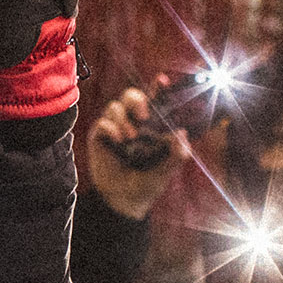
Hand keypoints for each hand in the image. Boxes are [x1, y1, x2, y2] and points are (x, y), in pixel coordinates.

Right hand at [87, 85, 186, 216]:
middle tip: (144, 116)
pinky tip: (119, 140)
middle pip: (131, 95)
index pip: (155, 100)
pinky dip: (111, 127)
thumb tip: (182, 133)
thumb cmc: (147, 184)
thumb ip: (177, 155)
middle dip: (137, 100)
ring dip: (124, 118)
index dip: (158, 88)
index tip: (163, 81)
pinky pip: (103, 122)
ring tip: (131, 138)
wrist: (124, 201)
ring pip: (115, 106)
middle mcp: (133, 122)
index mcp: (152, 126)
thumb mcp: (166, 171)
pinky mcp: (100, 137)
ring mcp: (115, 128)